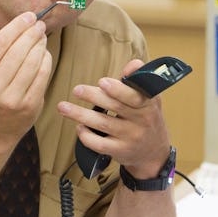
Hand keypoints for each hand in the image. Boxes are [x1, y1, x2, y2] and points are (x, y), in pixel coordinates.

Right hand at [0, 11, 52, 145]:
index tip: (28, 16)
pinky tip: (45, 55)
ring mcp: (11, 99)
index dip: (16, 26)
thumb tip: (22, 24)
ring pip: (31, 62)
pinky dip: (46, 61)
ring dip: (40, 45)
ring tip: (42, 38)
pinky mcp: (29, 106)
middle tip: (38, 25)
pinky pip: (41, 77)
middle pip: (17, 51)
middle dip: (31, 33)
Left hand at [57, 59, 170, 178]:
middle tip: (77, 89)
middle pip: (115, 107)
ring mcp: (130, 138)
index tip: (101, 82)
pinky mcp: (120, 151)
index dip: (118, 89)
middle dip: (93, 97)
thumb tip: (133, 64)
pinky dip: (86, 135)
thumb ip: (137, 81)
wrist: (154, 153)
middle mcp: (141, 121)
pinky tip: (79, 127)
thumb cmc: (146, 118)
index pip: (134, 96)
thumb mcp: (149, 99)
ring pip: (103, 124)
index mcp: (148, 104)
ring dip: (80, 114)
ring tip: (63, 107)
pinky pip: (100, 144)